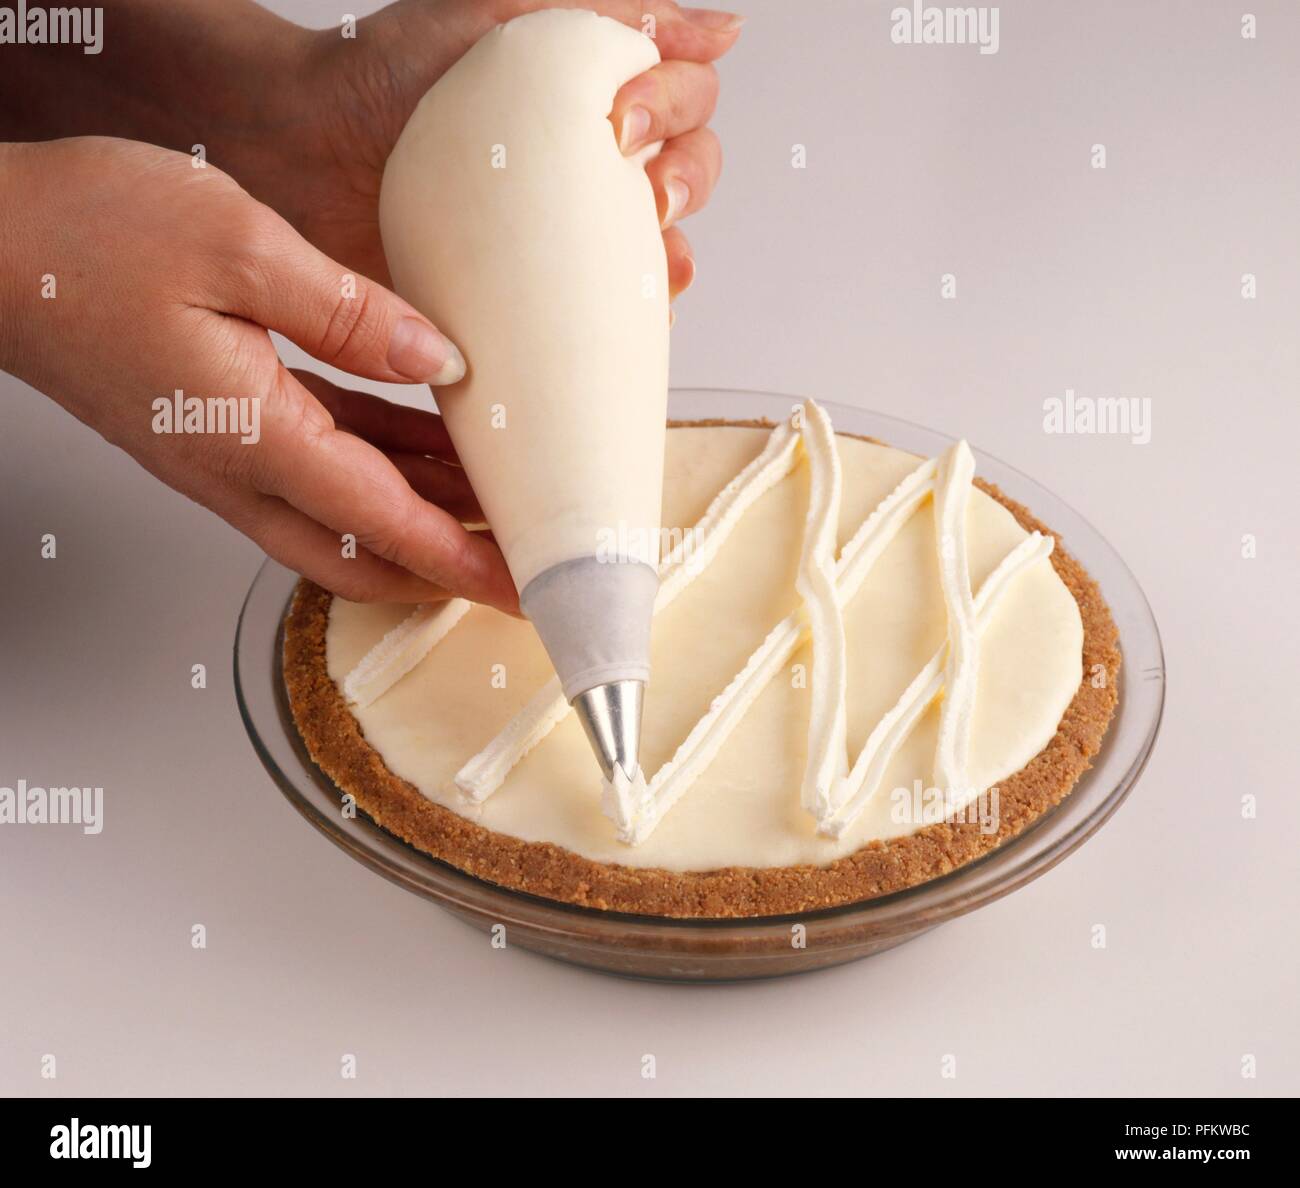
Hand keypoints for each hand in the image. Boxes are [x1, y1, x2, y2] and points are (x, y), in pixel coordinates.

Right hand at [0, 138, 519, 609]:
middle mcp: (239, 470)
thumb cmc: (87, 236)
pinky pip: (318, 470)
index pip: (385, 527)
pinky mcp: (217, 429)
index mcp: (253, 436)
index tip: (526, 592)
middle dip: (449, 570)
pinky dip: (381, 472)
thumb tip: (438, 361)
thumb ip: (350, 314)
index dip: (464, 564)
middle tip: (520, 567)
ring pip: (346, 519)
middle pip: (366, 557)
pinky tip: (428, 450)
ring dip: (422, 521)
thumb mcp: (238, 245)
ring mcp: (225, 457)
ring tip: (498, 505)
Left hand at [294, 1, 740, 293]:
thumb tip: (726, 30)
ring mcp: (562, 231)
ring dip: (673, 254)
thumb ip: (610, 11)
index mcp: (590, 91)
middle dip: (688, 179)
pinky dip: (630, 317)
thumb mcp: (499, 13)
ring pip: (658, 245)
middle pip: (687, 172)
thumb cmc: (384, 72)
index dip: (679, 107)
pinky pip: (602, 312)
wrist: (300, 148)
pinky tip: (633, 314)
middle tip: (644, 193)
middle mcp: (587, 160)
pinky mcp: (530, 292)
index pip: (685, 98)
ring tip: (656, 260)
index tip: (624, 119)